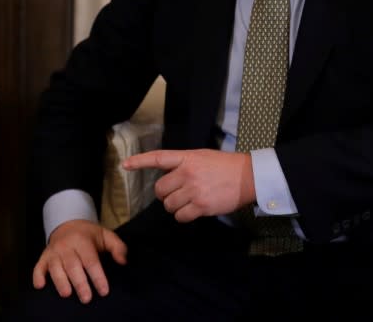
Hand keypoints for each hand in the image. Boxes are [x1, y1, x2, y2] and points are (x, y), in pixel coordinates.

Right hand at [32, 219, 126, 302]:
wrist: (68, 223)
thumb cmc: (89, 234)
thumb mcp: (105, 235)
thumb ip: (117, 247)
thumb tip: (123, 261)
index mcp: (83, 240)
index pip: (91, 260)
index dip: (97, 276)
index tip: (104, 290)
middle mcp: (66, 245)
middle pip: (73, 266)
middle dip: (80, 283)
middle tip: (86, 298)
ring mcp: (53, 251)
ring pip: (55, 267)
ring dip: (60, 281)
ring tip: (67, 294)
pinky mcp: (44, 257)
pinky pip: (38, 267)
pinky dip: (38, 276)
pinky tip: (40, 286)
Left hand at [123, 149, 254, 221]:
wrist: (248, 177)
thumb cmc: (225, 166)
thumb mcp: (202, 156)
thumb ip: (184, 163)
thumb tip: (168, 176)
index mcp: (187, 157)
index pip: (158, 158)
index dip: (140, 161)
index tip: (125, 165)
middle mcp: (188, 173)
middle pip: (160, 190)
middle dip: (165, 194)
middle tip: (178, 193)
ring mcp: (194, 190)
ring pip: (169, 205)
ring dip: (176, 206)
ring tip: (189, 201)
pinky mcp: (201, 206)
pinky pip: (181, 216)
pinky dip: (184, 216)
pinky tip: (194, 210)